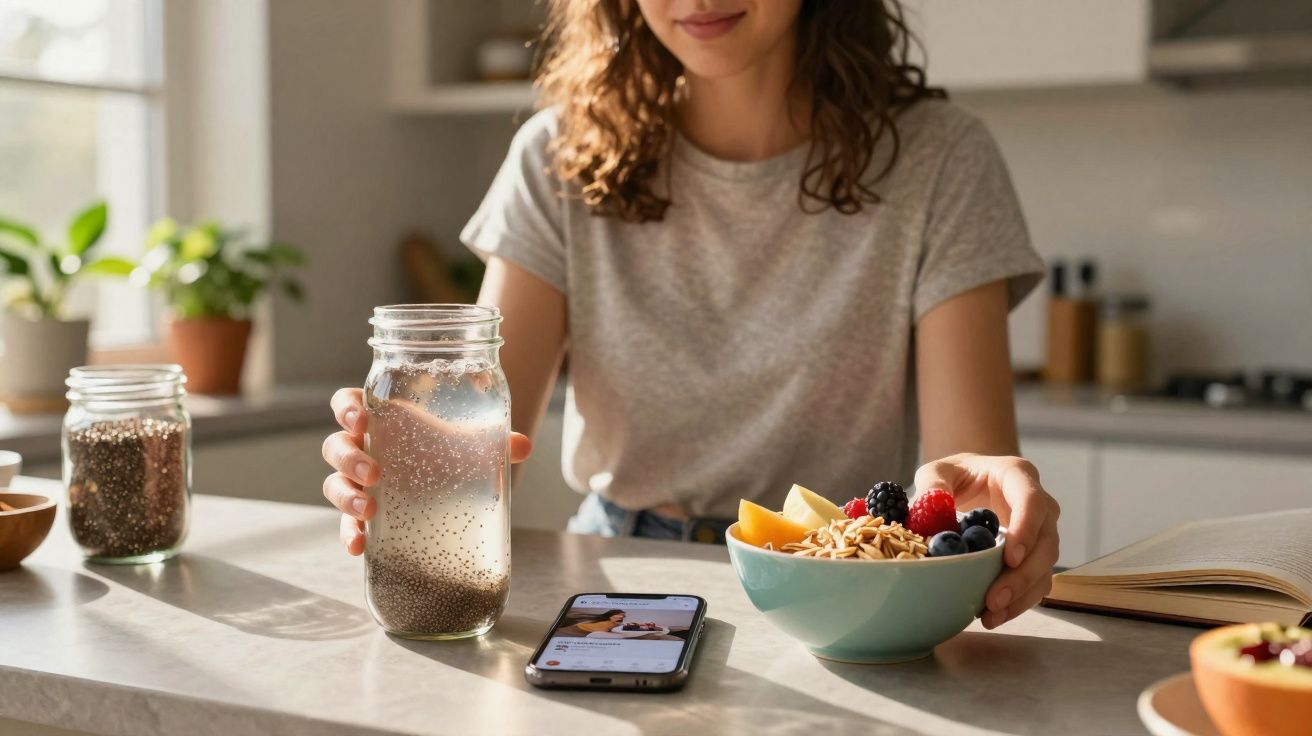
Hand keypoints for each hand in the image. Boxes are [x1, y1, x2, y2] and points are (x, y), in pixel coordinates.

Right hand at [321, 388, 531, 555]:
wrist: (447, 487)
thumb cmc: (446, 451)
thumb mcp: (468, 444)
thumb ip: (492, 441)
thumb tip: (522, 446)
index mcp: (379, 420)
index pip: (346, 405)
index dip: (346, 409)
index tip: (360, 419)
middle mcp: (362, 449)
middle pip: (335, 445)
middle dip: (349, 457)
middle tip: (374, 471)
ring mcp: (358, 483)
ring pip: (334, 484)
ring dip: (345, 495)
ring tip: (368, 509)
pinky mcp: (362, 514)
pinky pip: (345, 523)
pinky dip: (348, 534)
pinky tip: (358, 546)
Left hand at [914, 453, 1059, 629]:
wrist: (972, 482)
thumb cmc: (957, 475)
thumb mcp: (937, 471)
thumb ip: (932, 485)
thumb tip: (930, 509)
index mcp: (1019, 476)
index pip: (1033, 502)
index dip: (1026, 531)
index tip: (1010, 559)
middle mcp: (1040, 505)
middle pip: (1046, 542)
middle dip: (1023, 575)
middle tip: (994, 599)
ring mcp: (1041, 532)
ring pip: (1045, 568)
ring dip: (1022, 595)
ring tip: (991, 616)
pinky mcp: (1034, 556)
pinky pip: (1036, 582)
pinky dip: (1019, 601)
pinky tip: (994, 615)